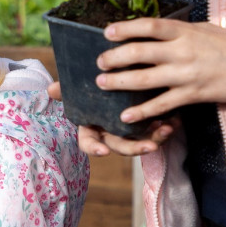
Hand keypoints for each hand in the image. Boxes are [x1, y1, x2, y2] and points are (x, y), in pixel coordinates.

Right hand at [49, 63, 178, 157]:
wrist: (121, 74)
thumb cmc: (94, 84)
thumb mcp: (81, 85)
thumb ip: (67, 89)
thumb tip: (50, 89)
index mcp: (92, 126)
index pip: (89, 143)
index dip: (95, 149)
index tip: (104, 152)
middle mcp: (111, 132)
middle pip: (120, 146)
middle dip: (135, 147)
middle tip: (149, 145)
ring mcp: (130, 130)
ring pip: (143, 141)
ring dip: (155, 138)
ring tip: (167, 128)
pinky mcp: (148, 123)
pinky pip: (158, 131)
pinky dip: (166, 126)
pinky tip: (175, 119)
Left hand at [95, 18, 225, 120]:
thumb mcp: (201, 28)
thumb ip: (175, 30)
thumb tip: (148, 29)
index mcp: (184, 31)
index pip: (149, 26)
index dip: (125, 29)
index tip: (106, 33)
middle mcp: (182, 51)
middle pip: (139, 53)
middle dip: (114, 57)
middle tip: (99, 62)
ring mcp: (185, 74)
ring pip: (144, 79)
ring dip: (119, 81)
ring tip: (101, 82)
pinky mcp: (192, 94)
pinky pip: (162, 104)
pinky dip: (142, 111)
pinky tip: (125, 115)